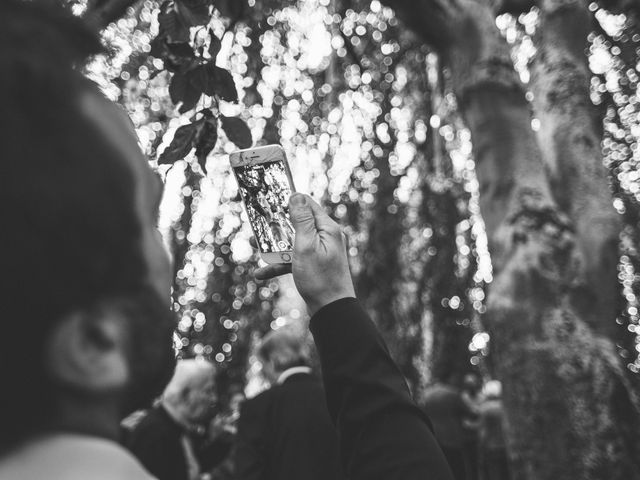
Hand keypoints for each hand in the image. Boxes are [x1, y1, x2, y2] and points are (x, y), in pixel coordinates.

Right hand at [255, 193, 355, 315]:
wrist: (331, 310)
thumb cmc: (319, 279)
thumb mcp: (306, 246)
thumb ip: (302, 220)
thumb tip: (297, 196)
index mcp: (327, 229)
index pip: (307, 204)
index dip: (287, 201)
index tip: (268, 200)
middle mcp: (326, 237)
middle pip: (296, 223)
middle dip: (276, 226)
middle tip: (257, 227)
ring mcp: (320, 251)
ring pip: (292, 242)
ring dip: (274, 247)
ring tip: (255, 247)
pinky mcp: (314, 265)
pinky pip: (294, 259)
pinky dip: (280, 264)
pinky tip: (262, 272)